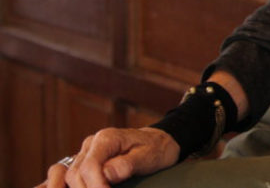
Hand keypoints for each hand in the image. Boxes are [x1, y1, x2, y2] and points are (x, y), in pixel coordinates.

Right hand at [36, 127, 177, 187]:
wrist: (158, 143)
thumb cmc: (155, 149)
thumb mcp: (149, 156)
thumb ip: (127, 164)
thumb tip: (106, 174)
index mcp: (106, 138)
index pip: (89, 167)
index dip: (95, 187)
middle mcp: (90, 144)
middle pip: (74, 174)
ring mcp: (84, 153)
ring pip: (65, 176)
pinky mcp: (82, 163)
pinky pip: (61, 174)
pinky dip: (58, 185)